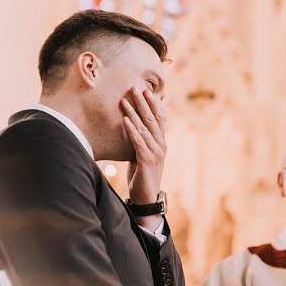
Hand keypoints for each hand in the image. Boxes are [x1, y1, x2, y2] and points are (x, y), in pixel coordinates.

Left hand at [120, 86, 166, 228]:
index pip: (159, 119)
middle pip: (152, 119)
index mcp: (161, 143)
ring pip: (144, 128)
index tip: (145, 90)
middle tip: (134, 87)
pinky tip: (125, 120)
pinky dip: (132, 130)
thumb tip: (132, 128)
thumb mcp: (141, 155)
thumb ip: (140, 142)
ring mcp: (156, 153)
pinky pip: (138, 142)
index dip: (152, 104)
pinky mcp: (147, 161)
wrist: (146, 198)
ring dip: (134, 112)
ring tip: (124, 100)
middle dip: (142, 102)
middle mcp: (161, 146)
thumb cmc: (142, 176)